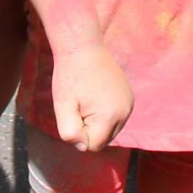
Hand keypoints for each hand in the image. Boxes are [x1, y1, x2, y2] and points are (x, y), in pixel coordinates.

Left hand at [48, 39, 133, 153]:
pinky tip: (96, 95)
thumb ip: (70, 132)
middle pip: (104, 139)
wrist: (83, 45)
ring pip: (111, 129)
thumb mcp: (62, 105)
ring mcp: (130, 103)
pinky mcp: (130, 96)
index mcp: (110, 116)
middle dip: (90, 129)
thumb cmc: (69, 75)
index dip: (79, 133)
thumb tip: (83, 147)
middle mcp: (126, 112)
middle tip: (79, 106)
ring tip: (87, 99)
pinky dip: (106, 113)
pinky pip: (117, 117)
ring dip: (98, 121)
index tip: (73, 112)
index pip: (93, 145)